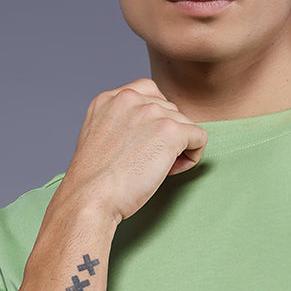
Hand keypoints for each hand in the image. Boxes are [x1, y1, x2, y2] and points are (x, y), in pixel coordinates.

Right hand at [58, 77, 208, 224]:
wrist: (90, 198)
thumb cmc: (94, 181)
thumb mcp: (99, 137)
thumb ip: (122, 123)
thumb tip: (151, 129)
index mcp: (110, 98)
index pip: (150, 93)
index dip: (154, 121)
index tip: (143, 145)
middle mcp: (130, 98)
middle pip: (170, 110)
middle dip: (166, 137)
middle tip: (147, 163)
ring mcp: (151, 112)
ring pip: (186, 124)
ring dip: (178, 149)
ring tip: (155, 169)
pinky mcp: (170, 130)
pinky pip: (200, 138)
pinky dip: (192, 157)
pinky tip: (169, 172)